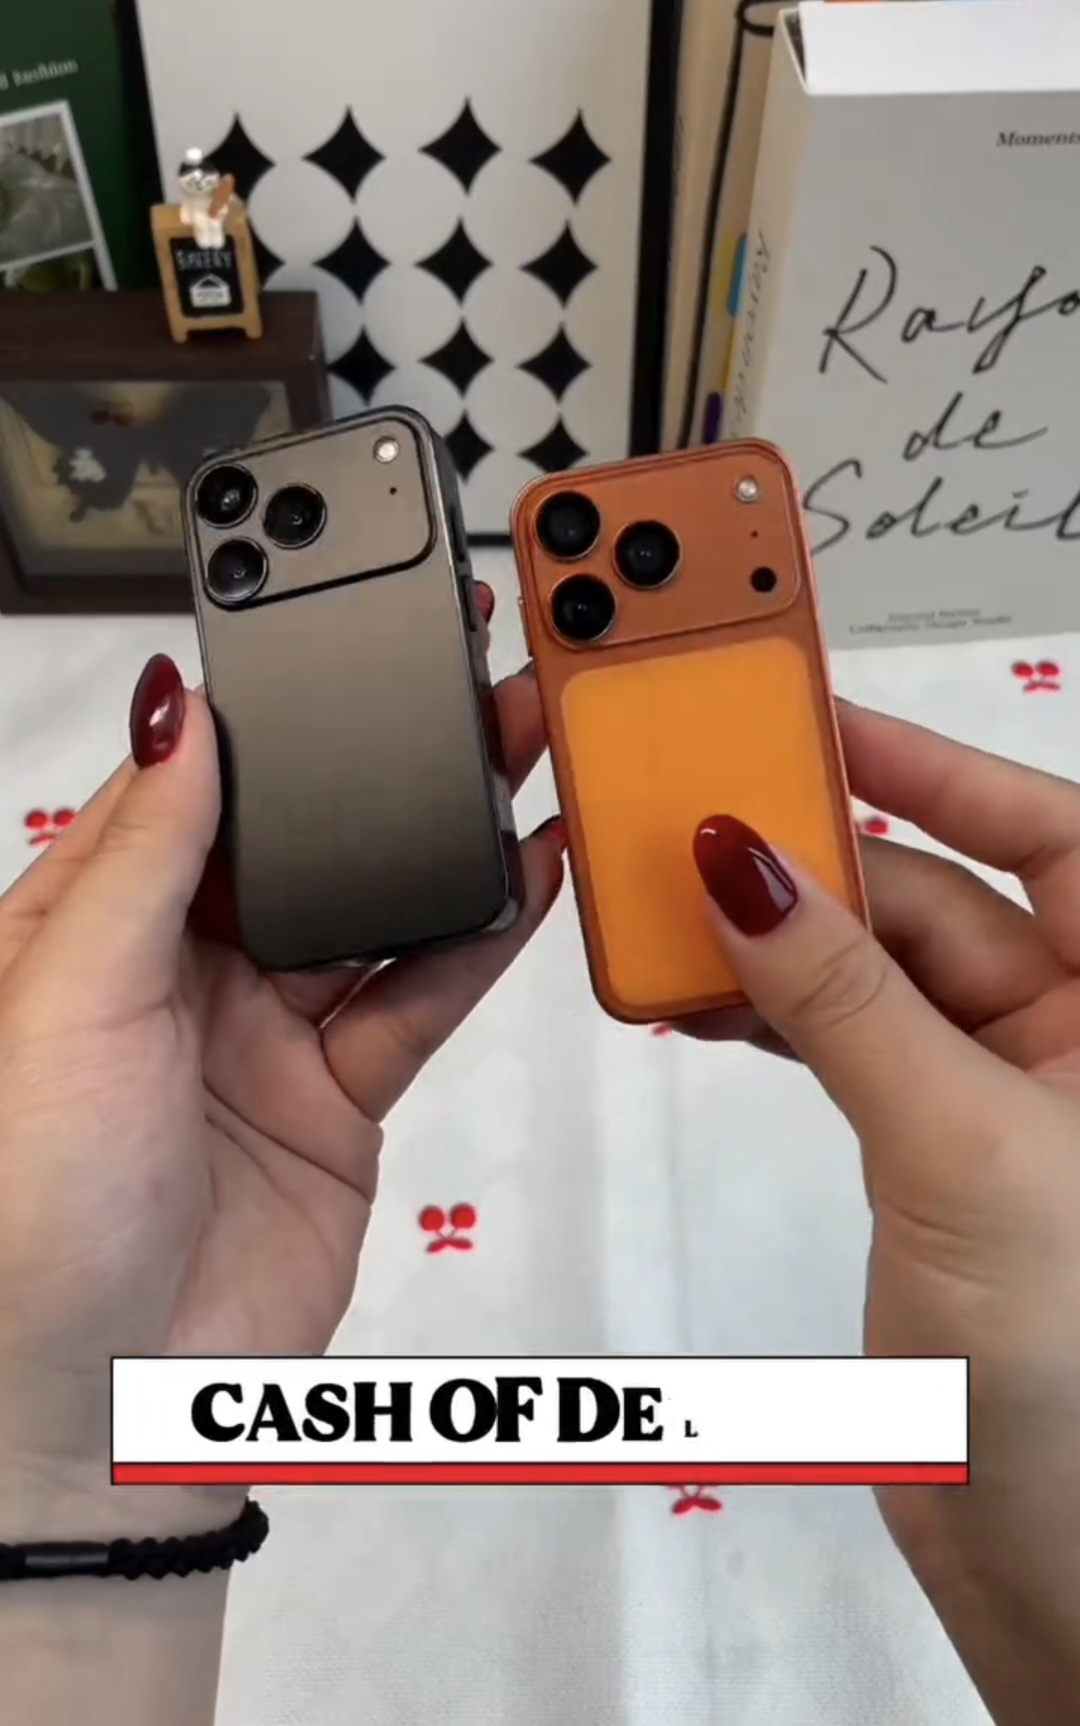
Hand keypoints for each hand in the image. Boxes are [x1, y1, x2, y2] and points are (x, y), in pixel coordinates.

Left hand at [0, 589, 562, 1538]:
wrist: (103, 1410)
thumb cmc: (33, 1213)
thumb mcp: (70, 997)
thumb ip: (144, 853)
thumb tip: (181, 713)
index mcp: (86, 926)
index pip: (187, 790)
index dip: (263, 721)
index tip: (335, 647)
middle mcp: (176, 971)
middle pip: (296, 842)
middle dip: (373, 769)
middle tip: (456, 687)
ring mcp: (263, 1034)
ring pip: (372, 910)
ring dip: (441, 839)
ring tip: (514, 757)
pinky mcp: (337, 1100)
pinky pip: (418, 998)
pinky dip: (476, 941)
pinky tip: (523, 876)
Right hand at [681, 704, 1079, 1723]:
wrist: (1048, 1567)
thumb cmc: (1079, 1379)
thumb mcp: (962, 1149)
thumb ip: (848, 1006)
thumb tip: (753, 872)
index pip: (1048, 833)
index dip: (936, 767)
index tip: (820, 720)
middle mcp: (1078, 1038)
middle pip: (939, 897)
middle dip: (820, 862)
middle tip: (706, 813)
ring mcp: (1001, 1095)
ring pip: (876, 973)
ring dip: (778, 943)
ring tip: (675, 910)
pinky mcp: (932, 1151)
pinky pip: (844, 1043)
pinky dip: (772, 1016)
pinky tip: (701, 998)